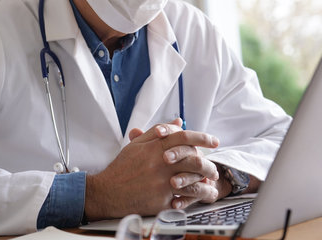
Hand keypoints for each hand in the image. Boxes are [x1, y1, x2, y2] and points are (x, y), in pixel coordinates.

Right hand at [84, 119, 219, 219]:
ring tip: (211, 183)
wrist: (107, 192)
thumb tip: (178, 122)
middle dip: (209, 164)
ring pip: (193, 180)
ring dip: (206, 182)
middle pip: (193, 159)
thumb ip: (157, 132)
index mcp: (154, 147)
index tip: (214, 141)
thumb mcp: (137, 146)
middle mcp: (159, 163)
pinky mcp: (161, 200)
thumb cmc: (122, 168)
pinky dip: (196, 197)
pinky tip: (201, 197)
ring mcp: (161, 182)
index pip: (183, 136)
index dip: (202, 137)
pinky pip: (185, 198)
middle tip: (214, 168)